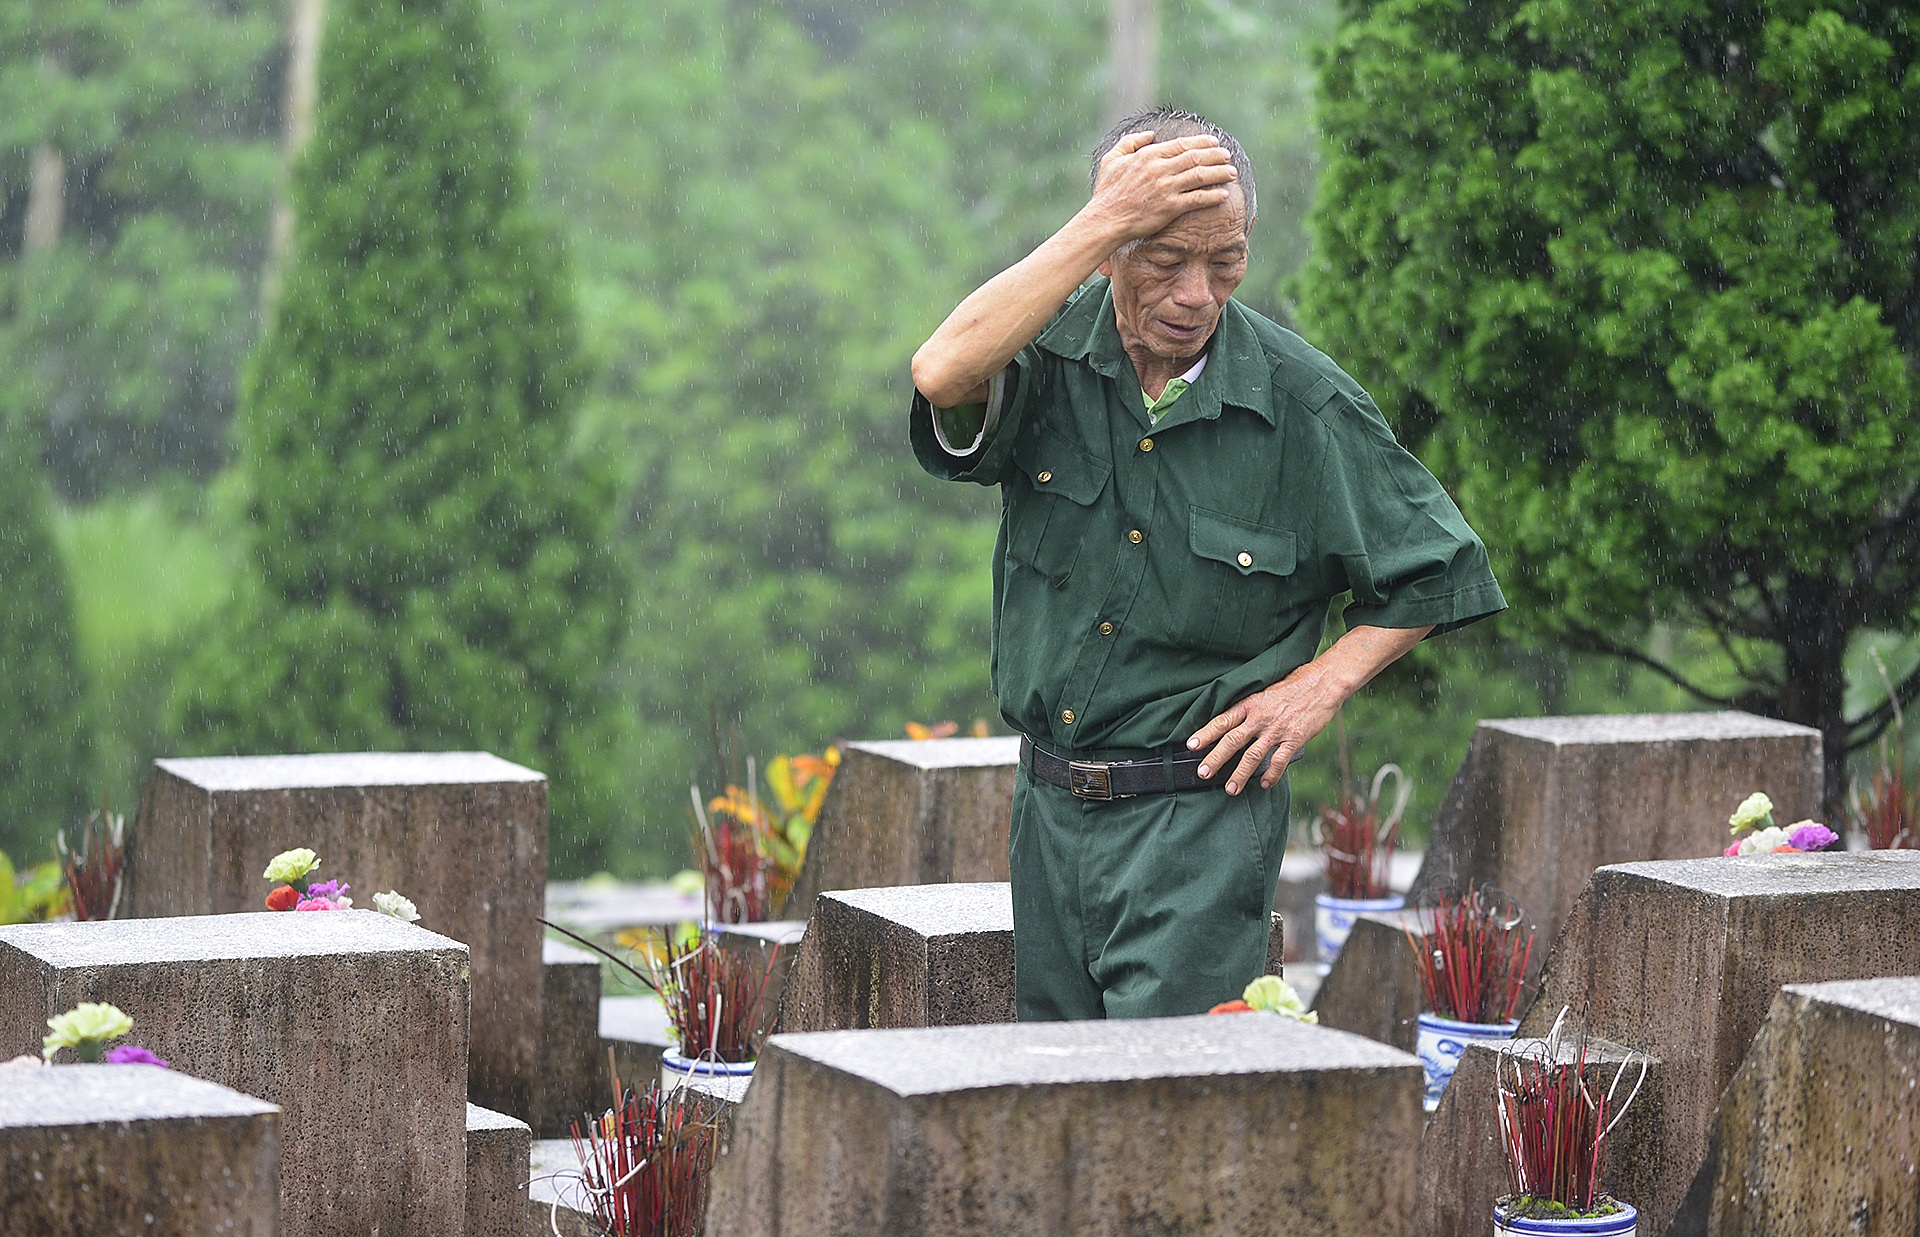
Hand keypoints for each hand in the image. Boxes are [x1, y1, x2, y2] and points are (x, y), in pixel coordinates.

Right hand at [1085, 132, 1237, 245]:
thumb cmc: (1106, 192)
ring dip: (1219, 173)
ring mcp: (1167, 188)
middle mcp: (1160, 169)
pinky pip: (1197, 199)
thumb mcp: (1111, 160)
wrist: (1105, 220)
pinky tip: (1223, 195)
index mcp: (1149, 155)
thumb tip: (1150, 134)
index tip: (1214, 143)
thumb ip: (1130, 142)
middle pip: (1196, 157)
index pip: (1182, 145)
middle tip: (1228, 156)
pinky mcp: (1170, 207)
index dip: (1202, 143)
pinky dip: (1212, 196)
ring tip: (1231, 173)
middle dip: (1216, 156)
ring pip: (1201, 176)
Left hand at [1186, 664, 1345, 795]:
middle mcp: (1261, 717)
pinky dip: (1272, 774)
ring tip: (1231, 789)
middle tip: (1203, 773)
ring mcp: (1277, 729)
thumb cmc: (1295, 683)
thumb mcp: (1266, 689)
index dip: (1206, 733)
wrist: (1324, 681)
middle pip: (1232, 740)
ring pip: (1253, 755)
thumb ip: (1252, 706)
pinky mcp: (1295, 738)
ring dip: (1240, 774)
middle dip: (1215, 759)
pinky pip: (1280, 761)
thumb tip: (1236, 719)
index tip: (1192, 745)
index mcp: (1251, 703)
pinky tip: (1265, 784)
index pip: (1223, 720)